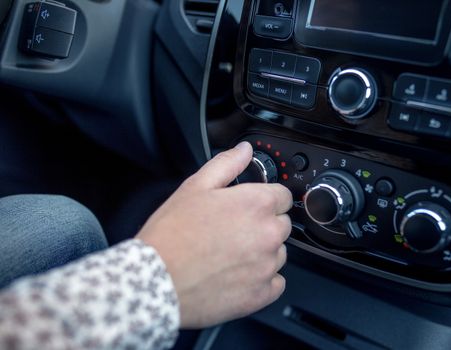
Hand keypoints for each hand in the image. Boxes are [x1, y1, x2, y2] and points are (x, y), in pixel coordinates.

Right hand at [136, 142, 292, 328]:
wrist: (155, 280)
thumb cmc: (172, 234)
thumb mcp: (195, 187)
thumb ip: (227, 164)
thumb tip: (245, 150)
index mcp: (257, 203)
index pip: (284, 195)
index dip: (266, 199)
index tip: (251, 207)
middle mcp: (268, 234)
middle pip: (283, 224)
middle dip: (264, 224)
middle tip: (233, 231)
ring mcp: (267, 266)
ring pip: (279, 253)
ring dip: (263, 252)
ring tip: (231, 254)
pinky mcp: (261, 294)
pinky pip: (276, 283)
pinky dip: (262, 280)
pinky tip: (238, 275)